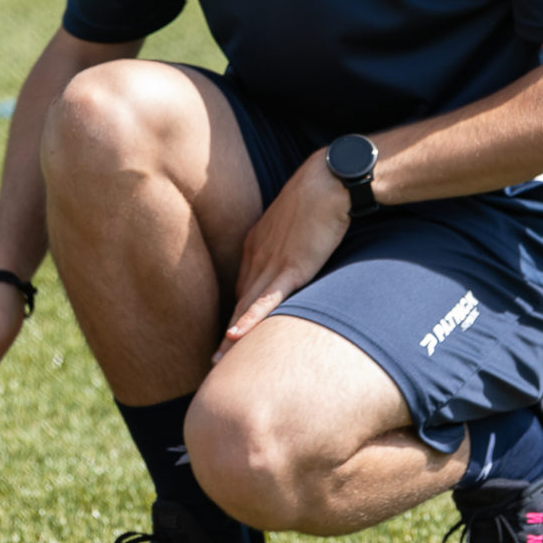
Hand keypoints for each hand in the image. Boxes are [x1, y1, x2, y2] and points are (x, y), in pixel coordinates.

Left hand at [216, 153, 351, 359]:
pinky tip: (234, 337)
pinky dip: (250, 319)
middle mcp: (257, 256)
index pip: (244, 287)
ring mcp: (272, 262)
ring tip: (218, 363)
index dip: (237, 314)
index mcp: (256, 245)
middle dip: (226, 334)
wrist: (329, 180)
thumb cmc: (320, 197)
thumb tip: (295, 263)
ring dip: (231, 337)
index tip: (230, 338)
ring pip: (246, 306)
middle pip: (238, 302)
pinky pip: (267, 300)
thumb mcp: (297, 224)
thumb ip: (289, 244)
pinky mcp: (291, 267)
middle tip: (213, 362)